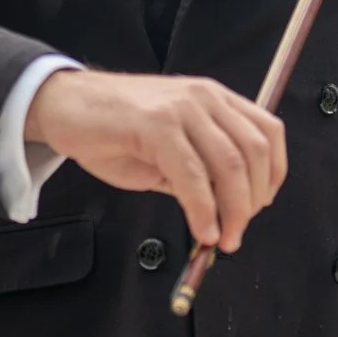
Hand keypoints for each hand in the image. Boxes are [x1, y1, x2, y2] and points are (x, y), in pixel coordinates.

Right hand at [23, 69, 287, 251]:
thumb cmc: (113, 128)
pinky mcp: (155, 125)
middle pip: (253, 152)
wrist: (63, 105)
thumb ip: (198, 172)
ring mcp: (180, 109)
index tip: (260, 205)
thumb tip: (223, 212)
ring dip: (233, 210)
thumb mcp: (168, 148)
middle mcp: (204, 98)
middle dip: (252, 201)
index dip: (273, 174)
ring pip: (230, 164)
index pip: (267, 132)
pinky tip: (201, 229)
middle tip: (238, 233)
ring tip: (222, 238)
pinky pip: (191, 174)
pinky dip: (202, 208)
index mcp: (213, 99)